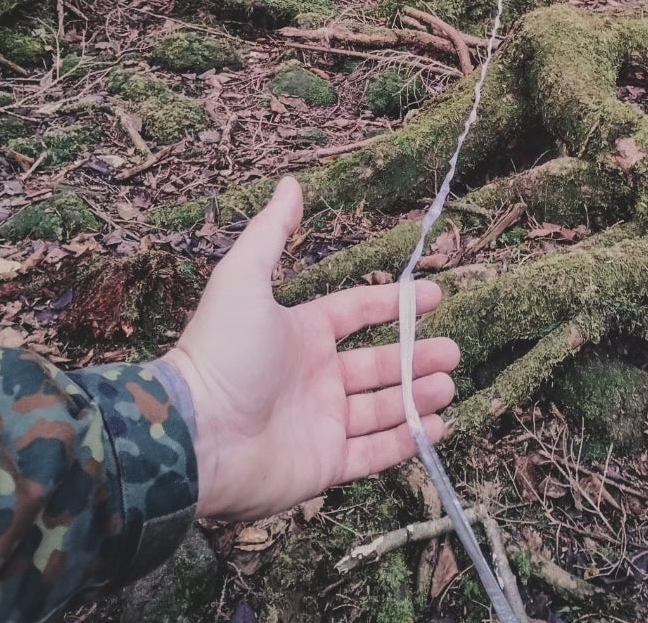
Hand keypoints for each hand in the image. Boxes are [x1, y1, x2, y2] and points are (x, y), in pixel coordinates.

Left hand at [163, 176, 459, 520]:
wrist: (194, 436)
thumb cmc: (221, 353)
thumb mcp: (243, 279)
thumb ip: (271, 232)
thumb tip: (291, 182)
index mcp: (300, 335)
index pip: (356, 313)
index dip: (395, 305)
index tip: (436, 296)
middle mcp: (314, 378)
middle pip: (378, 364)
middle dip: (417, 357)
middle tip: (453, 351)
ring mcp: (321, 423)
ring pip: (383, 408)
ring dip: (418, 395)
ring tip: (449, 385)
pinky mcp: (324, 465)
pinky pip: (375, 453)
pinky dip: (407, 441)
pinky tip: (437, 427)